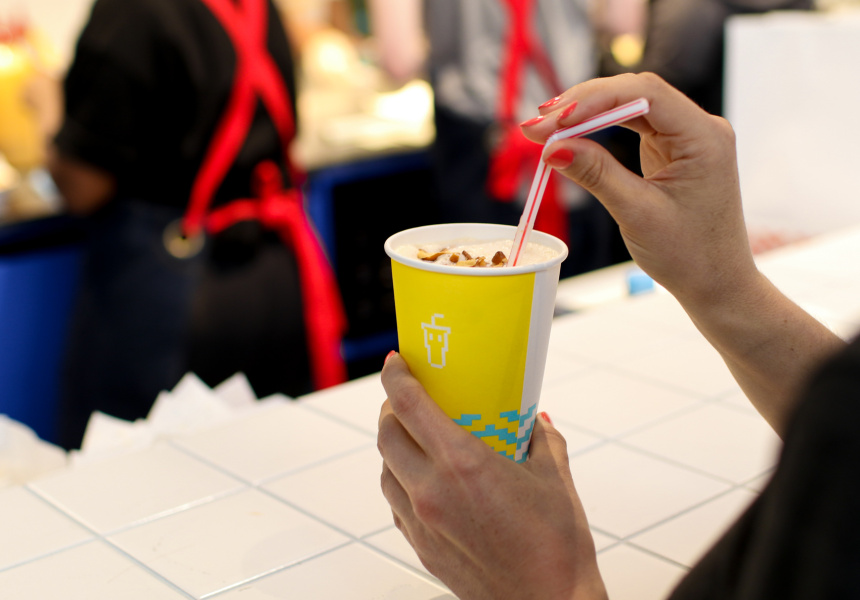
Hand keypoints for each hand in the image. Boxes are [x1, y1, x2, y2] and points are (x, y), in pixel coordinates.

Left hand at [378, 353, 606, 599]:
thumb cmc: (556, 547)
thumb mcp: (554, 479)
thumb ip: (541, 440)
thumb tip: (535, 421)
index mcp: (463, 463)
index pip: (409, 405)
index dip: (396, 377)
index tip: (397, 363)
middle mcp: (432, 490)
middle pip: (386, 434)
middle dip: (391, 408)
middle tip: (408, 398)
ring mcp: (422, 522)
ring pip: (385, 469)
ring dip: (394, 446)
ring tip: (416, 438)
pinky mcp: (421, 547)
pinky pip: (395, 503)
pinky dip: (401, 480)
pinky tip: (425, 479)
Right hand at [522, 72, 756, 310]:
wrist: (716, 283)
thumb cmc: (689, 256)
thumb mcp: (637, 214)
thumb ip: (596, 174)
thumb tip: (552, 148)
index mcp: (703, 137)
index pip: (645, 94)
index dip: (594, 99)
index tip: (553, 120)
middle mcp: (699, 128)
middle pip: (635, 93)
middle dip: (583, 104)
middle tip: (537, 125)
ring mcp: (685, 137)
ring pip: (630, 106)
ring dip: (587, 113)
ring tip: (546, 127)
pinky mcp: (672, 150)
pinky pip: (632, 125)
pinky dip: (599, 129)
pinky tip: (571, 133)